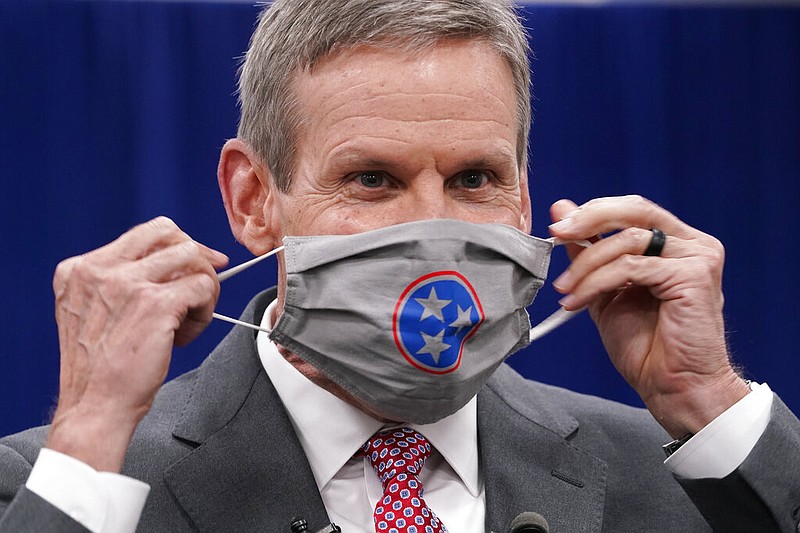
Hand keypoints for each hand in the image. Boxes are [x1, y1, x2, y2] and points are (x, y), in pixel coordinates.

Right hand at [46, 217, 227, 470]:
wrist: (95, 405)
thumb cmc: (100, 369)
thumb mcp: (92, 313)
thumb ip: (116, 285)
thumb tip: (172, 265)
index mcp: (80, 269)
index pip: (142, 235)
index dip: (175, 247)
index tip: (194, 264)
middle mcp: (101, 270)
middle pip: (168, 232)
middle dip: (196, 254)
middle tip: (205, 282)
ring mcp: (128, 284)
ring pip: (192, 256)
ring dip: (202, 287)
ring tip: (189, 318)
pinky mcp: (155, 304)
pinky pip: (203, 286)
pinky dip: (205, 311)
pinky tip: (185, 335)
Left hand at [548, 195, 749, 436]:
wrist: (673, 386)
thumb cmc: (646, 346)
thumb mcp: (605, 288)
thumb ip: (588, 248)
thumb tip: (561, 209)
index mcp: (676, 243)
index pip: (632, 209)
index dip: (593, 213)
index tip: (558, 227)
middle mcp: (692, 244)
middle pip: (635, 210)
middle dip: (589, 220)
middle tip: (558, 234)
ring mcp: (698, 257)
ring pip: (628, 241)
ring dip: (586, 264)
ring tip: (566, 290)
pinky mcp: (694, 275)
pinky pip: (632, 267)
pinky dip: (597, 282)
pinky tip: (579, 301)